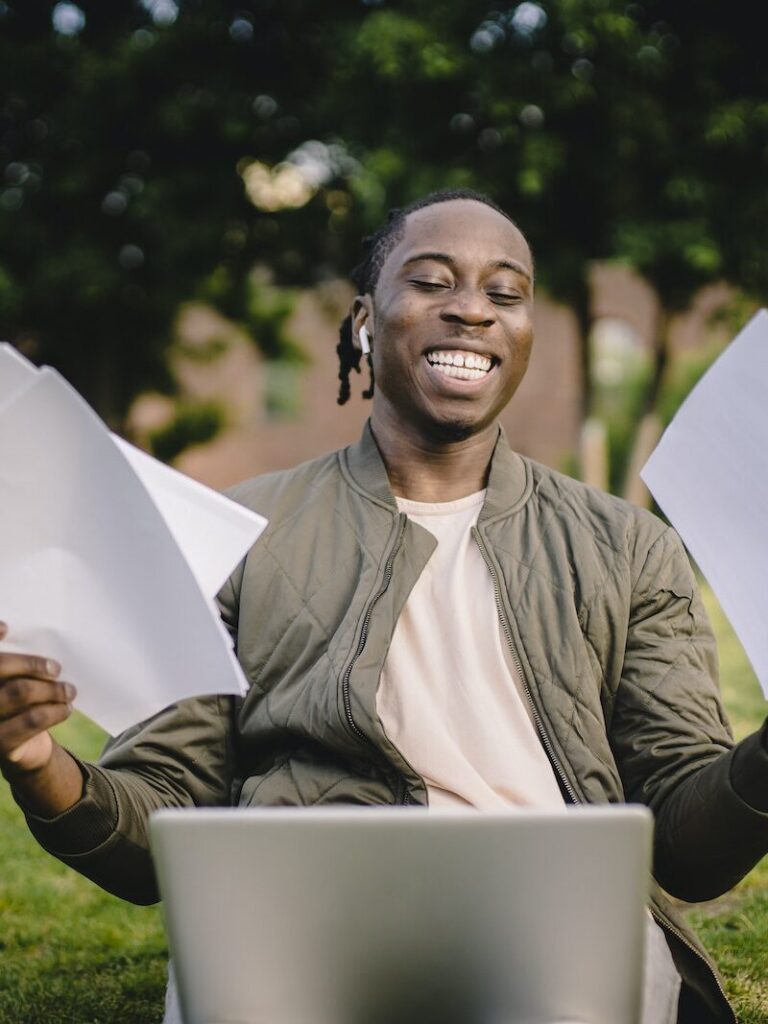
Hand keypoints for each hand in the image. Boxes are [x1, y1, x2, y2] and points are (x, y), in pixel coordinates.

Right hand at [0, 622, 76, 776]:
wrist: (23, 748)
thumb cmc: (21, 704)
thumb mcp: (20, 682)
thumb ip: (18, 665)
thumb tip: (27, 636)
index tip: (7, 627)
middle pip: (0, 667)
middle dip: (32, 664)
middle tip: (57, 668)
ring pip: (19, 691)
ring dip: (52, 688)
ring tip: (69, 690)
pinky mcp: (1, 743)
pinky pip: (32, 719)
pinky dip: (55, 711)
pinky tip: (66, 708)